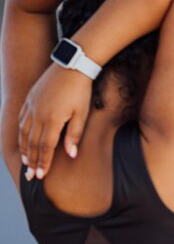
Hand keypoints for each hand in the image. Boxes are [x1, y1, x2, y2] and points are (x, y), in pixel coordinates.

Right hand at [19, 65, 91, 179]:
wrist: (71, 67)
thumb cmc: (81, 91)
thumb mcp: (81, 114)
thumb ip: (74, 135)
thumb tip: (71, 155)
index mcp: (52, 120)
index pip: (45, 147)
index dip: (43, 162)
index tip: (41, 176)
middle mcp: (38, 115)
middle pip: (32, 143)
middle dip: (31, 161)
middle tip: (30, 176)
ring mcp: (31, 106)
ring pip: (24, 133)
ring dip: (24, 149)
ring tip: (25, 162)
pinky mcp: (30, 99)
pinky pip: (22, 120)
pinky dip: (20, 133)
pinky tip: (22, 140)